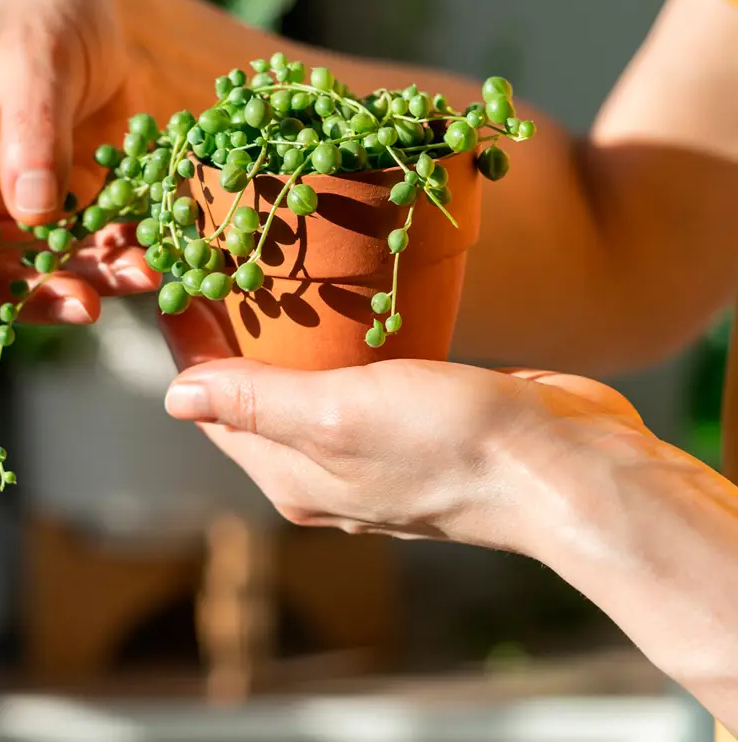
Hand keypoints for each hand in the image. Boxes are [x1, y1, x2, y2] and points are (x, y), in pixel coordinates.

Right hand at [0, 0, 160, 343]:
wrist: (110, 25)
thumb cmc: (57, 16)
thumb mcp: (42, 58)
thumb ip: (34, 132)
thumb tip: (32, 212)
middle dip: (23, 289)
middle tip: (83, 305)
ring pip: (22, 265)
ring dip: (76, 281)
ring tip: (135, 278)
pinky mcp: (42, 213)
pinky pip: (68, 252)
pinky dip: (106, 263)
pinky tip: (144, 263)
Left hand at [158, 301, 645, 552]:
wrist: (565, 465)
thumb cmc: (450, 440)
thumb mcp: (339, 414)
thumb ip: (256, 404)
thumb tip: (174, 400)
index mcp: (293, 477)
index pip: (217, 409)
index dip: (192, 349)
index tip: (179, 282)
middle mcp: (325, 471)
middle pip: (256, 399)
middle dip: (233, 340)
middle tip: (223, 265)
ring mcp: (372, 449)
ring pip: (308, 386)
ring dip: (286, 339)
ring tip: (272, 274)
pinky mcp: (415, 423)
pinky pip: (357, 379)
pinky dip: (338, 343)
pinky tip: (343, 304)